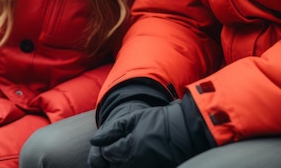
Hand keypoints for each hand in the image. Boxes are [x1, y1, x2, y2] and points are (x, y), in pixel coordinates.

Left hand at [88, 96, 209, 167]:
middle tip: (113, 148)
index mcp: (129, 148)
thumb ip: (113, 129)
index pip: (106, 153)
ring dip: (118, 163)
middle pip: (112, 166)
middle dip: (108, 158)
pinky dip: (128, 165)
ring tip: (122, 153)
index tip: (108, 140)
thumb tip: (94, 140)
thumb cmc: (161, 121)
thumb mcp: (135, 118)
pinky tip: (132, 158)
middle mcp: (135, 163)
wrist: (187, 130)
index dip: (104, 147)